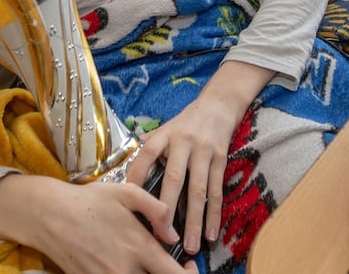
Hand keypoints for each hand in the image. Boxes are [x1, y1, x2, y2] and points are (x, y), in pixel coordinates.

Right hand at [0, 174, 190, 272]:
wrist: (48, 215)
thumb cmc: (88, 201)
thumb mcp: (126, 193)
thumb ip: (157, 210)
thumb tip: (174, 235)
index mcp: (139, 248)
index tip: (190, 265)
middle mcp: (125, 270)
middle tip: (165, 264)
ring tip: (142, 262)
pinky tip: (120, 263)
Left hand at [126, 60, 274, 254]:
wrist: (218, 105)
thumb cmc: (186, 122)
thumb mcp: (164, 128)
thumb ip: (149, 147)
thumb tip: (127, 171)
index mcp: (165, 135)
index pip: (147, 154)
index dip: (137, 174)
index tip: (130, 199)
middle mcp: (183, 142)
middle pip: (174, 178)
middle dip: (167, 208)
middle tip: (162, 234)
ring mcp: (204, 152)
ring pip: (198, 190)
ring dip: (194, 219)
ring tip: (190, 243)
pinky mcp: (221, 159)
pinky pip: (216, 190)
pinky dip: (214, 213)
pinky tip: (210, 232)